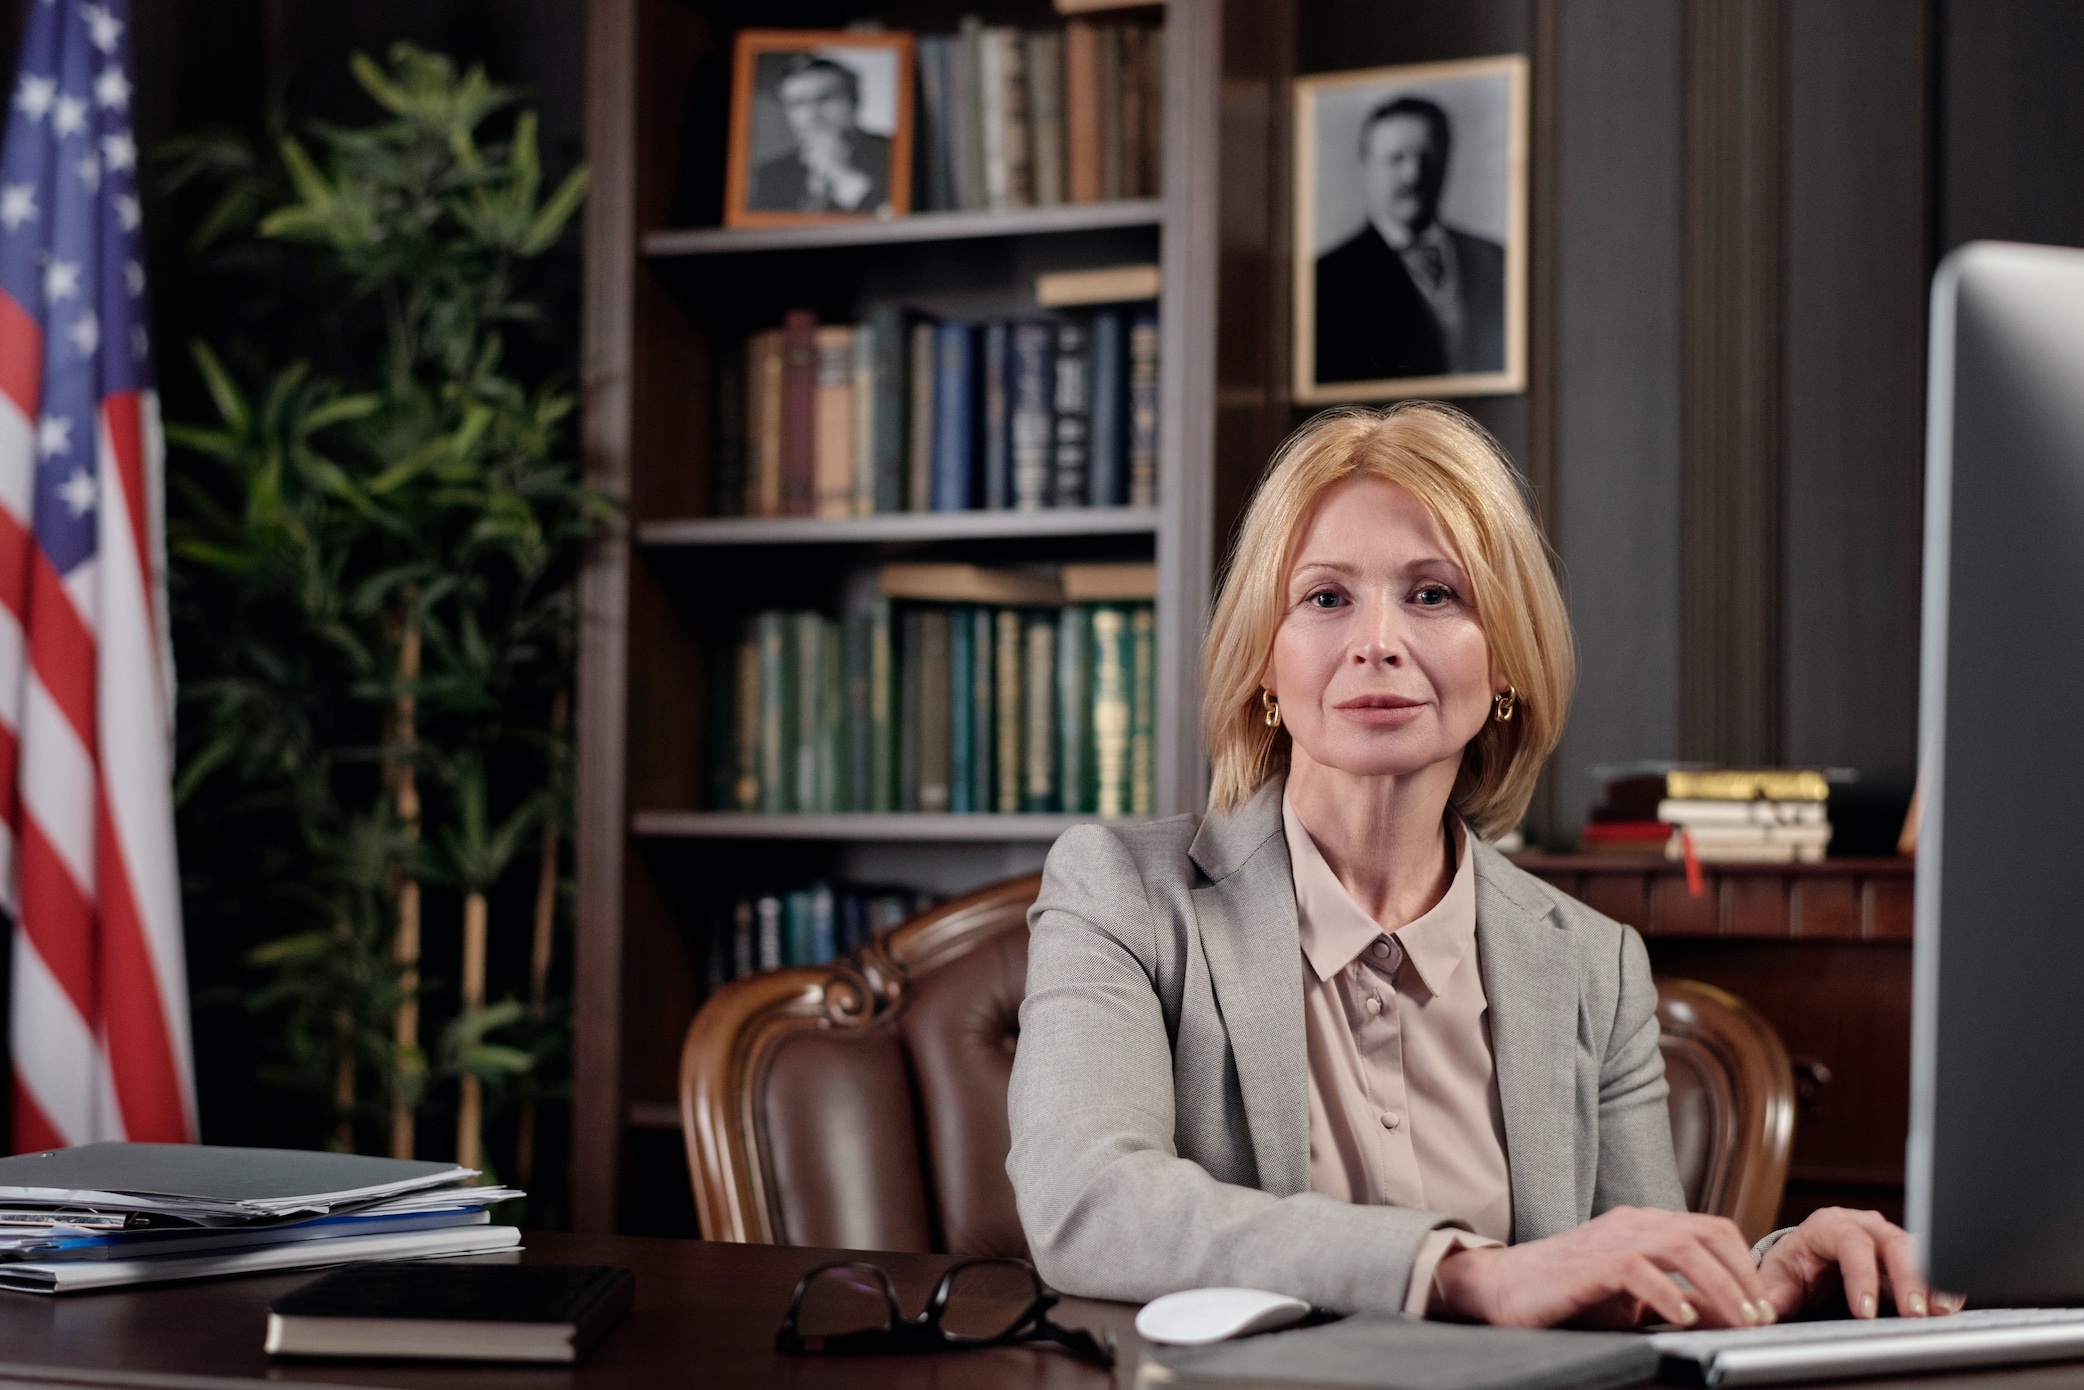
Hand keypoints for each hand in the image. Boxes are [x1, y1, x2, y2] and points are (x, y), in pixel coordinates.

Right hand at [1431, 1206, 1775, 1328]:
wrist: (1500, 1288)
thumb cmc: (1563, 1294)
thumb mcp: (1630, 1298)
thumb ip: (1674, 1298)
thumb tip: (1724, 1316)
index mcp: (1643, 1225)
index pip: (1712, 1229)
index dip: (1745, 1264)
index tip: (1764, 1304)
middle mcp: (1631, 1223)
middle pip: (1707, 1233)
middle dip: (1743, 1276)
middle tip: (1762, 1316)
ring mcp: (1611, 1238)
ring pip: (1683, 1247)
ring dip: (1720, 1286)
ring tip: (1738, 1320)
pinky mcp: (1591, 1263)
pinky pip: (1641, 1270)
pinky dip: (1669, 1294)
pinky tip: (1683, 1318)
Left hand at [1757, 1207, 1964, 1320]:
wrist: (1808, 1259)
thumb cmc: (1795, 1265)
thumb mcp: (1778, 1278)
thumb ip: (1773, 1294)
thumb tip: (1762, 1312)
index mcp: (1829, 1226)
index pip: (1849, 1243)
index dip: (1860, 1275)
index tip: (1864, 1310)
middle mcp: (1863, 1227)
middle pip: (1892, 1242)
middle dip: (1906, 1277)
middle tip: (1914, 1313)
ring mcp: (1888, 1240)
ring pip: (1918, 1251)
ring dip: (1931, 1281)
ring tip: (1940, 1312)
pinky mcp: (1907, 1258)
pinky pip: (1931, 1264)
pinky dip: (1941, 1284)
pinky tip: (1948, 1306)